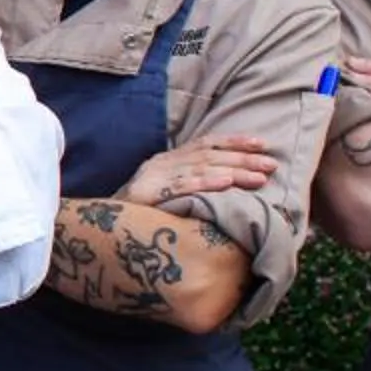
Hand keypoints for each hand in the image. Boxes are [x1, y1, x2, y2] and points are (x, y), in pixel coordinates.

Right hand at [118, 133, 279, 205]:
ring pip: (201, 169)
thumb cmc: (138, 215)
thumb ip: (189, 186)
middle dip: (243, 158)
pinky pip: (181, 186)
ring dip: (234, 171)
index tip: (263, 145)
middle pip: (209, 155)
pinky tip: (226, 183)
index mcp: (167, 160)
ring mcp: (154, 177)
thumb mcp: (166, 195)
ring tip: (259, 177)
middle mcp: (162, 163)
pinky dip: (205, 183)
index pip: (206, 144)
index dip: (235, 142)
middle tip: (271, 165)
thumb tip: (227, 184)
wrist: (99, 227)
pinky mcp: (148, 194)